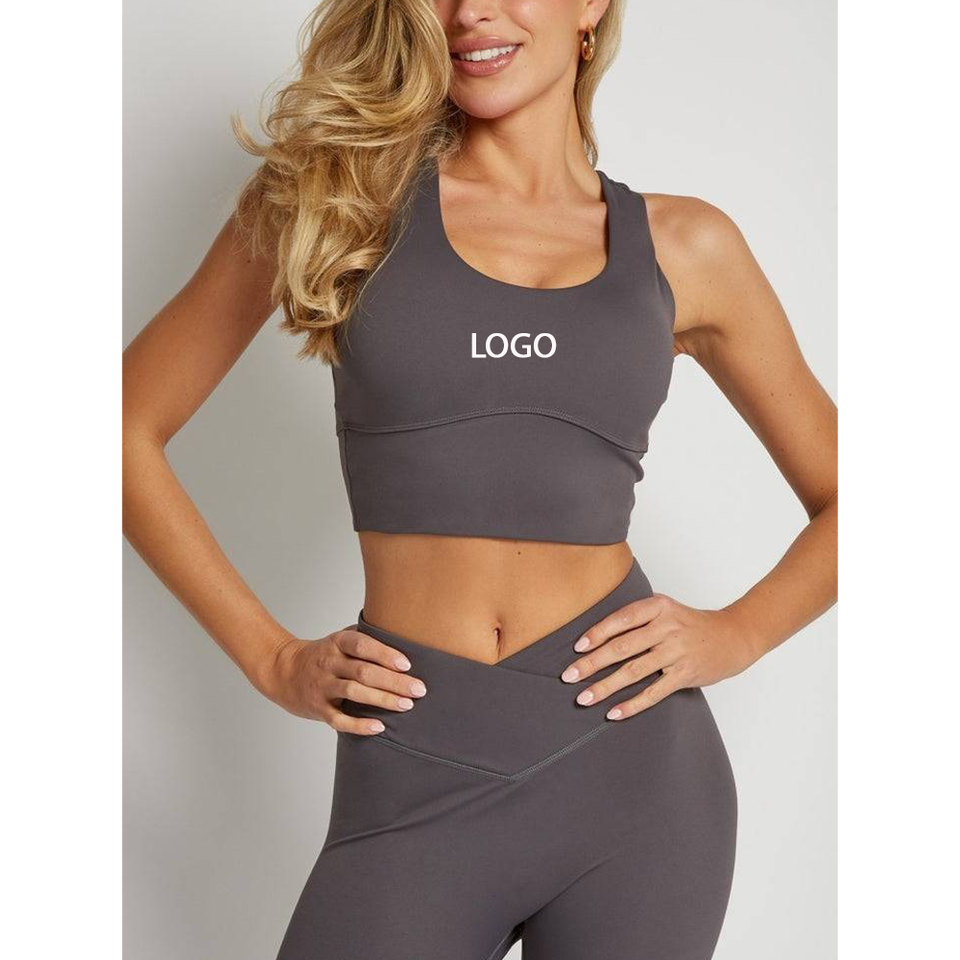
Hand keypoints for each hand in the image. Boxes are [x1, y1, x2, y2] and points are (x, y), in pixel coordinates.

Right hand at [259, 626, 427, 734]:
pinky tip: (380, 727)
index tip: (407, 664)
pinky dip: (359, 725)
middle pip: (363, 671)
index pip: (362, 645)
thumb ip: (366, 638)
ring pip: (353, 693)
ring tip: (406, 705)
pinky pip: (339, 719)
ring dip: (382, 700)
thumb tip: (406, 639)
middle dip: (394, 681)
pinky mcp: (317, 708)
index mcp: (337, 642)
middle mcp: (329, 663)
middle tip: (419, 689)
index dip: (385, 654)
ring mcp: (321, 686)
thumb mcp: (340, 639)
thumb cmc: (323, 655)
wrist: (282, 670)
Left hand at [559, 595, 758, 719]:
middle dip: (591, 663)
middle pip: (622, 647)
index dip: (597, 633)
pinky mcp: (685, 674)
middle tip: (568, 676)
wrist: (733, 636)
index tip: (577, 648)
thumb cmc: (691, 624)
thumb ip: (638, 619)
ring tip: (584, 698)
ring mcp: (677, 651)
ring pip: (633, 671)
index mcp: (659, 606)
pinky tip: (614, 713)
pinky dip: (632, 704)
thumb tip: (596, 639)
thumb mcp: (666, 610)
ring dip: (605, 687)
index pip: (621, 619)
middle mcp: (667, 627)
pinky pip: (653, 692)